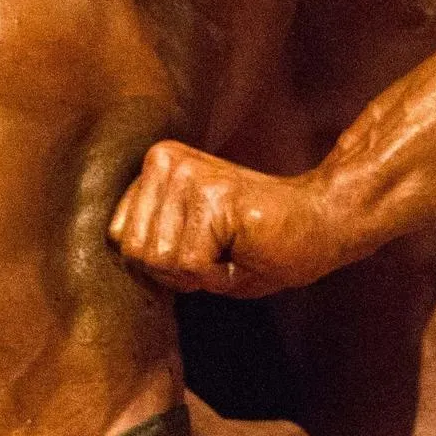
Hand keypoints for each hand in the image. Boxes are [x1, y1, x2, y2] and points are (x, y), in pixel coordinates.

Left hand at [108, 141, 354, 296]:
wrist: (322, 225)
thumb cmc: (259, 243)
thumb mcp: (190, 243)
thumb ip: (149, 242)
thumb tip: (113, 257)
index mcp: (156, 165)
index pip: (120, 238)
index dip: (163, 264)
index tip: (202, 249)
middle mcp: (165, 161)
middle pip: (136, 253)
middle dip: (178, 272)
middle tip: (221, 251)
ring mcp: (188, 175)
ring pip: (160, 261)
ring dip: (199, 272)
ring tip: (233, 246)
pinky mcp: (213, 195)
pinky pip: (189, 264)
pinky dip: (217, 274)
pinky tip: (243, 248)